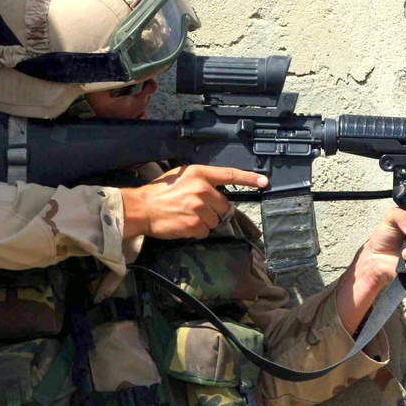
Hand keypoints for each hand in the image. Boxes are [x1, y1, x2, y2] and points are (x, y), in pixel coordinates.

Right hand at [119, 165, 267, 239]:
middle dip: (212, 210)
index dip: (249, 178)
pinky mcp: (194, 224)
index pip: (230, 174)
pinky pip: (204, 232)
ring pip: (215, 220)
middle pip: (223, 205)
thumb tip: (216, 191)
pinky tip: (183, 225)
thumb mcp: (181, 177)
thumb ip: (201, 180)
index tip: (264, 181)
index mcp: (199, 173)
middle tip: (193, 209)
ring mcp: (199, 207)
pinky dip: (195, 232)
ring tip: (185, 216)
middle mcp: (202, 189)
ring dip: (203, 222)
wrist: (141, 208)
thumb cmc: (160, 192)